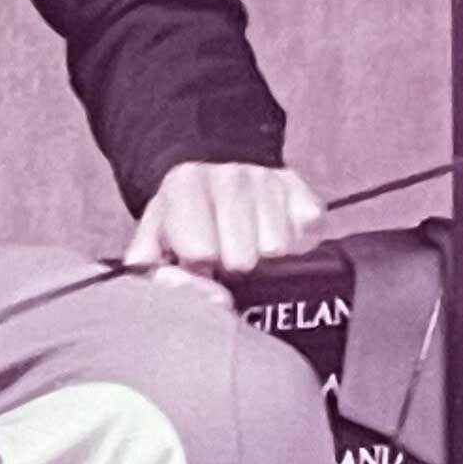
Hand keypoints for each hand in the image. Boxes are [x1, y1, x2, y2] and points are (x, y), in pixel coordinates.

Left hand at [122, 160, 323, 282]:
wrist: (218, 172)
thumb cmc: (185, 217)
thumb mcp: (155, 239)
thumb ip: (154, 270)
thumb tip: (189, 290)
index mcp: (186, 183)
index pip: (201, 252)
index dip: (198, 266)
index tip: (197, 258)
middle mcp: (229, 175)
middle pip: (242, 258)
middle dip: (232, 265)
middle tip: (225, 254)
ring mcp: (269, 179)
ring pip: (277, 249)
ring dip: (263, 256)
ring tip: (247, 242)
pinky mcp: (301, 188)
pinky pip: (308, 233)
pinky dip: (295, 242)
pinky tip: (272, 231)